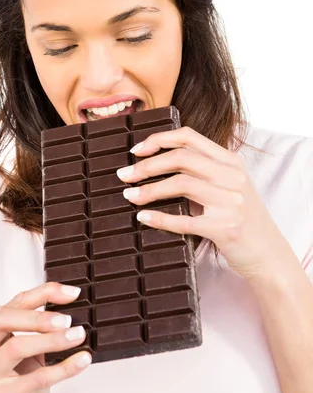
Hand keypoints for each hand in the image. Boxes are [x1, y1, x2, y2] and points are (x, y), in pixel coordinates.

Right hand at [0, 282, 91, 392]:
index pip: (14, 302)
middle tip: (67, 319)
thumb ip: (37, 329)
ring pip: (17, 346)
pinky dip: (64, 368)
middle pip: (3, 317)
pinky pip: (36, 378)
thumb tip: (68, 305)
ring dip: (52, 340)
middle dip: (38, 315)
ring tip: (78, 336)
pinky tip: (82, 361)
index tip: (73, 293)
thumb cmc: (19, 384)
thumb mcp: (27, 351)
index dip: (44, 293)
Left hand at [117, 126, 290, 278]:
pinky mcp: (226, 228)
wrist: (269, 255)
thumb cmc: (242, 219)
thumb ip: (203, 171)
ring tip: (129, 196)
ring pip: (180, 184)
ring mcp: (231, 202)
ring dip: (148, 190)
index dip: (158, 139)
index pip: (189, 137)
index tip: (136, 150)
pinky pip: (184, 220)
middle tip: (124, 176)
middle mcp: (233, 176)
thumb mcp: (229, 186)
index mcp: (231, 161)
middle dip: (146, 165)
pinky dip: (159, 218)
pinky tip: (143, 217)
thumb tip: (156, 162)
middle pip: (181, 158)